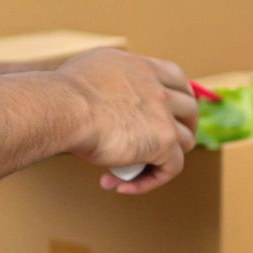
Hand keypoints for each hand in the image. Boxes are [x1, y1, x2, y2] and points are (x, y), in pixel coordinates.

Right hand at [57, 49, 197, 195]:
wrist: (64, 109)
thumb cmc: (63, 95)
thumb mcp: (92, 71)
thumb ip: (110, 82)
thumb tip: (102, 97)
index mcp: (141, 67)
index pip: (176, 78)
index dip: (176, 99)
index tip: (166, 115)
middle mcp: (157, 86)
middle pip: (189, 109)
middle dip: (180, 129)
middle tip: (158, 148)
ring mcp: (164, 113)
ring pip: (184, 141)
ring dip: (161, 160)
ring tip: (128, 173)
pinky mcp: (164, 141)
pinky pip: (171, 168)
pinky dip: (148, 181)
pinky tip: (121, 185)